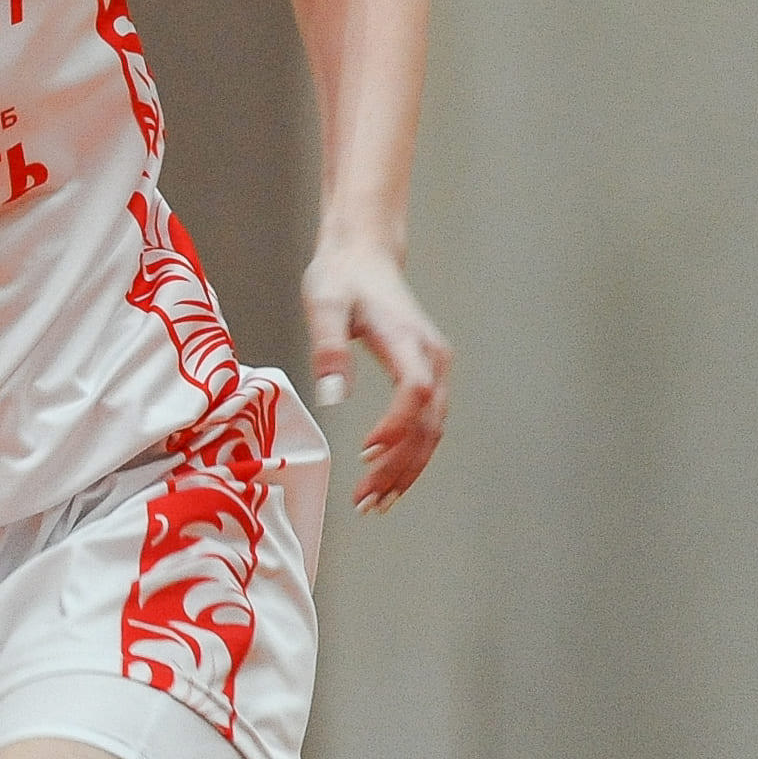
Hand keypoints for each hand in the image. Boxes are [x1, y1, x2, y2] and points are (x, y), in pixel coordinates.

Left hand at [301, 233, 452, 513]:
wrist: (365, 255)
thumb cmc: (340, 278)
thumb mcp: (322, 303)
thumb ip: (328, 347)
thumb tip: (331, 398)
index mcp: (407, 339)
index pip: (415, 392)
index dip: (396, 426)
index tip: (365, 454)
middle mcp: (431, 358)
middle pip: (428, 424)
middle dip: (399, 468)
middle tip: (366, 502)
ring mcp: (435, 369)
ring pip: (432, 432)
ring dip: (406, 471)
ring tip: (374, 503)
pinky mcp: (428, 378)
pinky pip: (427, 426)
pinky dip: (409, 457)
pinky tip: (386, 481)